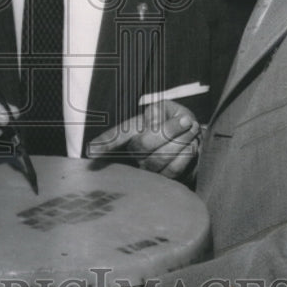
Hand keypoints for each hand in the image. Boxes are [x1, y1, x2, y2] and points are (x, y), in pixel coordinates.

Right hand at [86, 100, 200, 178]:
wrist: (195, 135)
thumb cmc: (177, 119)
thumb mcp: (167, 107)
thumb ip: (157, 112)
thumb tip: (151, 124)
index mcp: (133, 130)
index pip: (116, 136)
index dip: (104, 143)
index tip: (91, 152)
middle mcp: (135, 152)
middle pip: (143, 145)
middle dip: (168, 131)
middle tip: (186, 120)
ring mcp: (148, 168)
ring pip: (160, 157)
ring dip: (181, 140)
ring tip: (191, 128)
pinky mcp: (163, 180)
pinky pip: (174, 168)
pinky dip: (187, 153)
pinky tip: (192, 144)